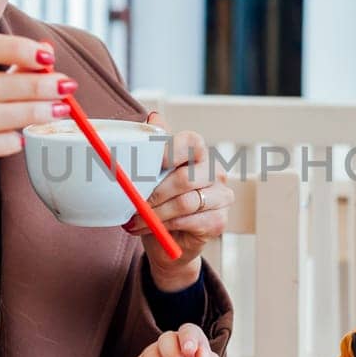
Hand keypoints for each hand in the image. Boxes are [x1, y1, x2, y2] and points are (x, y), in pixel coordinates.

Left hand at [124, 113, 232, 290]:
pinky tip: (151, 228)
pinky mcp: (219, 221)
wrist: (171, 239)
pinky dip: (165, 226)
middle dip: (155, 192)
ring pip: (185, 203)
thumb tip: (153, 117)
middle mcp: (215, 171)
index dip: (171, 150)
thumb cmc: (162, 201)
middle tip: (134, 201)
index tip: (154, 164)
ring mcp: (221, 196)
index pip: (191, 141)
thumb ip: (154, 147)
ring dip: (155, 213)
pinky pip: (189, 222)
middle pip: (186, 177)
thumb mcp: (153, 173)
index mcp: (199, 153)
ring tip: (135, 220)